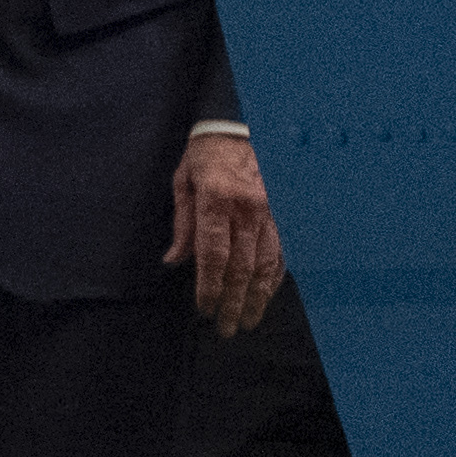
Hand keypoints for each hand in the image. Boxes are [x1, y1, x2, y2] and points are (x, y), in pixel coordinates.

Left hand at [165, 129, 283, 337]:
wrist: (238, 127)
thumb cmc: (203, 156)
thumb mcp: (182, 183)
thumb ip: (182, 224)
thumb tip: (174, 261)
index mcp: (217, 200)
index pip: (214, 255)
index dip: (210, 287)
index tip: (205, 309)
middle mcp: (247, 208)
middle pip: (241, 267)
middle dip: (233, 302)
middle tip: (226, 329)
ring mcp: (269, 212)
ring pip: (266, 264)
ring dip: (257, 297)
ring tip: (247, 321)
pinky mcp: (281, 214)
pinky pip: (281, 252)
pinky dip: (274, 278)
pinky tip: (266, 296)